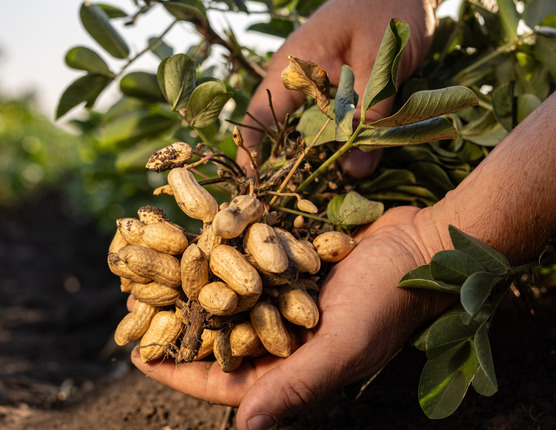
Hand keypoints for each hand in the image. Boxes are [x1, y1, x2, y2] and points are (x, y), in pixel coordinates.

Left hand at [131, 206, 454, 429]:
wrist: (421, 244)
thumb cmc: (388, 301)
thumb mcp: (343, 347)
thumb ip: (294, 385)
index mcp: (292, 369)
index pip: (223, 380)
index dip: (179, 371)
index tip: (138, 356)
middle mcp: (282, 338)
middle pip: (216, 338)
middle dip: (175, 325)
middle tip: (133, 309)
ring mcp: (283, 301)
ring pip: (223, 300)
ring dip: (188, 288)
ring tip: (150, 274)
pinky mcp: (287, 266)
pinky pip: (241, 266)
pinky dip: (215, 257)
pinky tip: (188, 241)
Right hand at [238, 0, 438, 176]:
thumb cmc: (389, 10)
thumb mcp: (382, 66)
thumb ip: (371, 118)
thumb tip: (354, 172)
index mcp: (294, 65)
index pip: (259, 114)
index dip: (252, 151)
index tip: (254, 186)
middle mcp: (296, 77)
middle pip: (281, 129)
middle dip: (288, 164)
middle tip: (295, 199)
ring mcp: (315, 82)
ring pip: (306, 128)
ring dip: (314, 156)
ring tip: (322, 187)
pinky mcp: (336, 86)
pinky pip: (327, 120)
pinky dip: (335, 141)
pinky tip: (346, 161)